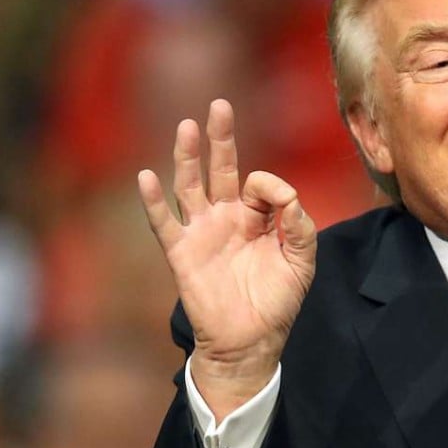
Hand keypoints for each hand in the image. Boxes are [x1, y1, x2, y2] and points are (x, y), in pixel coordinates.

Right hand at [138, 99, 315, 419]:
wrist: (251, 342)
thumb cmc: (277, 301)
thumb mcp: (301, 260)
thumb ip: (300, 225)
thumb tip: (288, 193)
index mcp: (256, 218)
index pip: (259, 184)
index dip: (271, 187)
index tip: (283, 204)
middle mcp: (226, 218)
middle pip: (220, 169)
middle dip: (220, 138)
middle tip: (220, 105)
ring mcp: (201, 233)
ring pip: (191, 187)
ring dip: (188, 157)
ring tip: (187, 126)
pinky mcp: (182, 254)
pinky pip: (164, 224)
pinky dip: (153, 201)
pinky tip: (146, 176)